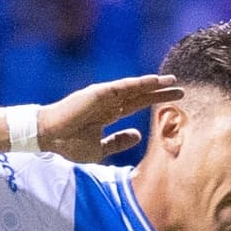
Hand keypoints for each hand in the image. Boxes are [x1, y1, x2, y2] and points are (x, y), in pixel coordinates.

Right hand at [35, 75, 182, 163]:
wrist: (50, 137)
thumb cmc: (69, 144)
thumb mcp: (99, 149)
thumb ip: (118, 142)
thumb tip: (138, 135)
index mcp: (108, 114)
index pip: (136, 105)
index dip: (153, 102)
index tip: (171, 104)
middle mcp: (108, 102)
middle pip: (140, 95)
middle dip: (160, 93)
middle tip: (181, 91)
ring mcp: (104, 96)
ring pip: (135, 89)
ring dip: (154, 85)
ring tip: (173, 82)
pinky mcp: (100, 93)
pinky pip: (125, 86)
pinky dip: (140, 83)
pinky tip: (155, 81)